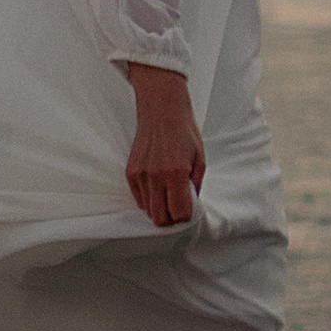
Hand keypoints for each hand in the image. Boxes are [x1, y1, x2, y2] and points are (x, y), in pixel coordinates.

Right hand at [123, 62, 204, 226]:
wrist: (162, 112)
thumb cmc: (183, 132)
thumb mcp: (200, 159)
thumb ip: (196, 186)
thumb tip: (191, 205)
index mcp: (176, 173)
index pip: (179, 213)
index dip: (186, 215)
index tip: (188, 209)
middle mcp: (156, 176)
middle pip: (159, 218)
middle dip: (170, 219)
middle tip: (177, 209)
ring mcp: (140, 175)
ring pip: (148, 210)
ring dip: (159, 208)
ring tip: (167, 194)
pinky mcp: (130, 172)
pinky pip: (138, 198)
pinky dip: (148, 199)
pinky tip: (157, 186)